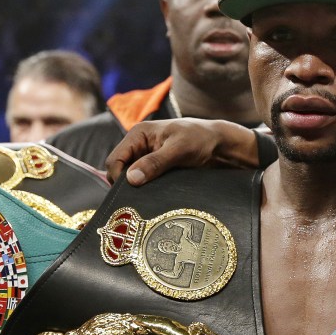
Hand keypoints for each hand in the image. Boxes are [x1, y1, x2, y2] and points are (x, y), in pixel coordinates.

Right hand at [105, 119, 258, 185]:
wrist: (220, 143)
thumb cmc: (200, 139)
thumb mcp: (178, 150)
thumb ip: (155, 163)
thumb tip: (131, 178)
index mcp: (138, 134)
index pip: (115, 159)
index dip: (118, 177)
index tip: (131, 192)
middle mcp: (139, 145)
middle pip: (120, 170)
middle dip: (127, 184)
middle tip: (138, 200)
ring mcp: (147, 157)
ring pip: (132, 177)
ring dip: (138, 188)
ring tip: (148, 199)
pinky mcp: (156, 167)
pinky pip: (144, 180)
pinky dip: (147, 188)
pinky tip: (155, 197)